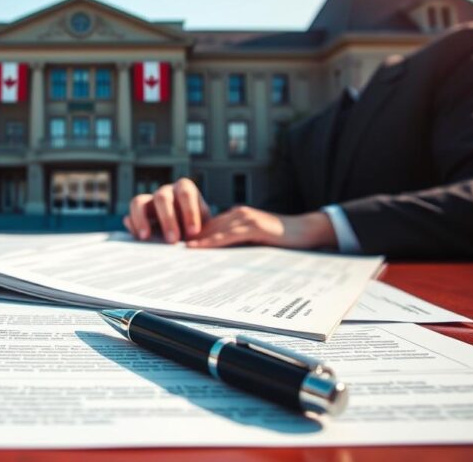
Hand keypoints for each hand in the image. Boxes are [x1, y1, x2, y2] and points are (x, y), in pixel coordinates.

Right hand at [123, 178, 210, 242]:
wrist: (186, 232)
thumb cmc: (198, 228)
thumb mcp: (205, 228)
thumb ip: (200, 230)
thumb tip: (193, 234)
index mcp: (185, 190)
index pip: (186, 194)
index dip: (189, 212)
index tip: (193, 233)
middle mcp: (166, 192)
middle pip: (162, 198)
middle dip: (167, 219)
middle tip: (172, 240)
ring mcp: (149, 201)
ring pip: (138, 202)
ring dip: (142, 220)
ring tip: (145, 238)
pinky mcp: (137, 213)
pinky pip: (129, 215)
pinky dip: (132, 225)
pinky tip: (139, 238)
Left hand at [185, 206, 337, 249]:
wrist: (308, 232)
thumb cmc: (281, 240)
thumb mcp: (254, 242)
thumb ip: (236, 244)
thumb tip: (214, 259)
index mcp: (236, 217)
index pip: (207, 226)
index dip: (189, 235)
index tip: (170, 245)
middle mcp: (238, 214)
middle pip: (205, 226)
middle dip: (185, 236)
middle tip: (164, 248)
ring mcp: (246, 218)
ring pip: (212, 229)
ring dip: (193, 239)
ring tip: (173, 249)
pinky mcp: (255, 226)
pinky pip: (228, 235)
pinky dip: (211, 241)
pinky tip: (197, 247)